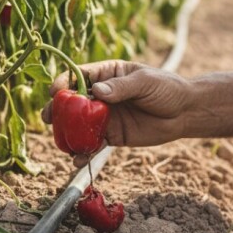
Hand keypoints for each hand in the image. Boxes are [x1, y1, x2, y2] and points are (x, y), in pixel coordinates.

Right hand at [42, 60, 191, 166]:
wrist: (184, 112)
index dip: (65, 82)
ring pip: (79, 124)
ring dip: (67, 133)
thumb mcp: (145, 82)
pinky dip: (84, 151)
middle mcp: (101, 94)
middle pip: (73, 101)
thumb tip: (98, 91)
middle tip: (48, 117)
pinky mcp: (112, 135)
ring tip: (61, 142)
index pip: (80, 75)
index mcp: (108, 73)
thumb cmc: (166, 88)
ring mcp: (105, 116)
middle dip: (58, 109)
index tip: (55, 91)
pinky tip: (78, 159)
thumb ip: (121, 87)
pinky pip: (93, 143)